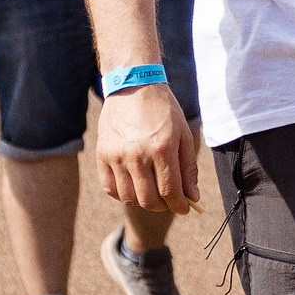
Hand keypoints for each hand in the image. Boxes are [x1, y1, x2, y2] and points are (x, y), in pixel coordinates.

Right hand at [96, 82, 199, 213]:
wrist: (134, 85)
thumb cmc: (164, 110)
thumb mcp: (184, 135)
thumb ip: (188, 168)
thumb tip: (192, 196)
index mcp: (162, 148)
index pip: (170, 191)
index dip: (179, 205)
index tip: (184, 209)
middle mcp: (137, 154)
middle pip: (149, 199)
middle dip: (163, 207)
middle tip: (169, 203)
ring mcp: (116, 155)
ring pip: (129, 197)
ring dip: (143, 202)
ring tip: (152, 195)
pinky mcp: (102, 154)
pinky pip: (110, 188)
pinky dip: (122, 194)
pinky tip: (133, 188)